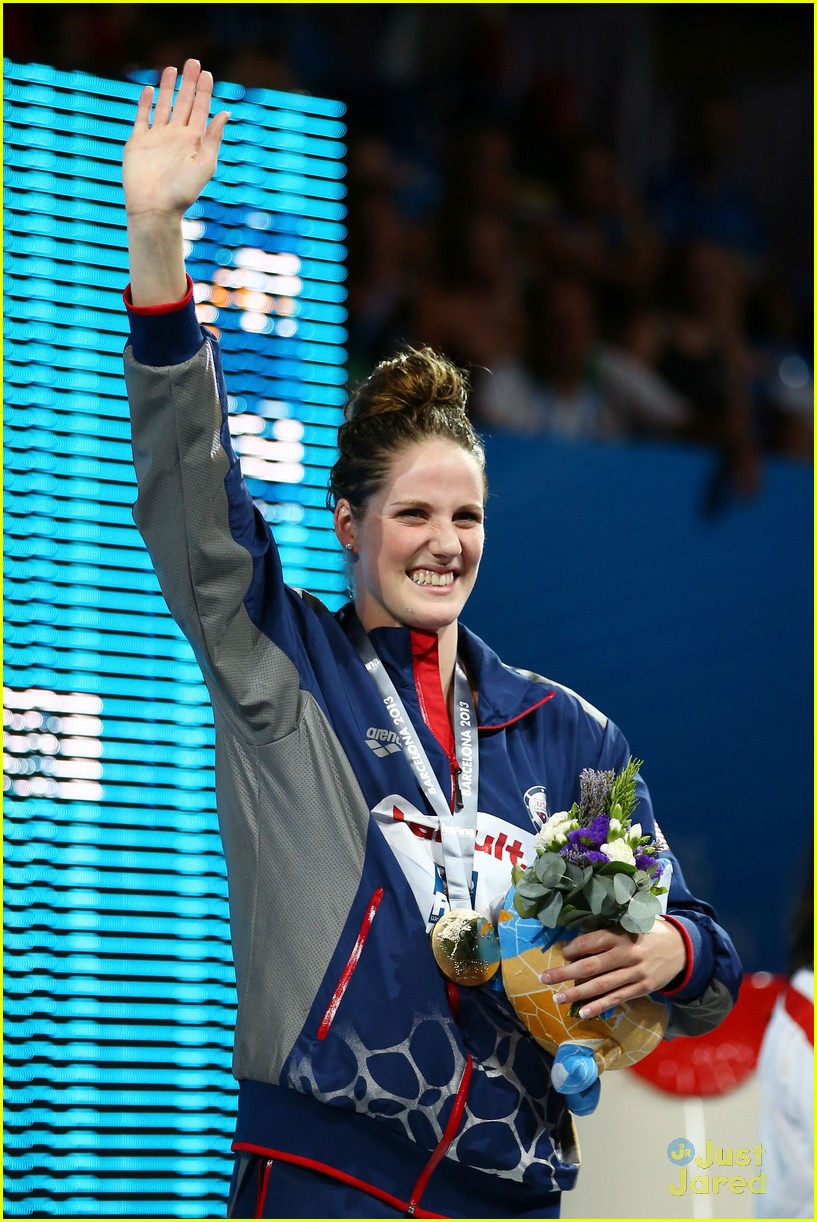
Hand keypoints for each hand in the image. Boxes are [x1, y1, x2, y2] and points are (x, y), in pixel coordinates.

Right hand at [123, 58, 228, 218]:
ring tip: (172, 69)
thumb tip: (226, 112)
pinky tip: (149, 89)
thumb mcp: (205, 164)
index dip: (204, 92)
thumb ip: (213, 138)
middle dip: (189, 83)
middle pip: (184, 103)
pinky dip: (145, 104)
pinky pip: (142, 118)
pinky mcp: (138, 142)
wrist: (155, 208)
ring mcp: (157, 138)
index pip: (201, 110)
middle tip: (193, 62)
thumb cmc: (182, 192)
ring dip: (167, 88)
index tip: (207, 73)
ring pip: (163, 106)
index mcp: (194, 142)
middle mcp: (176, 137)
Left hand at [540, 917, 686, 1019]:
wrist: (682, 948)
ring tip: (557, 998)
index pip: (594, 940)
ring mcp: (635, 974)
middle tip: (544, 978)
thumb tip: (578, 939)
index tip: (562, 953)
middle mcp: (628, 954)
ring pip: (602, 985)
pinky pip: (617, 999)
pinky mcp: (641, 989)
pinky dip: (599, 1006)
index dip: (575, 947)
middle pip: (592, 965)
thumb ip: (610, 929)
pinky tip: (583, 1012)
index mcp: (623, 934)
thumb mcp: (633, 922)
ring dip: (577, 993)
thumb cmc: (649, 932)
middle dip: (566, 973)